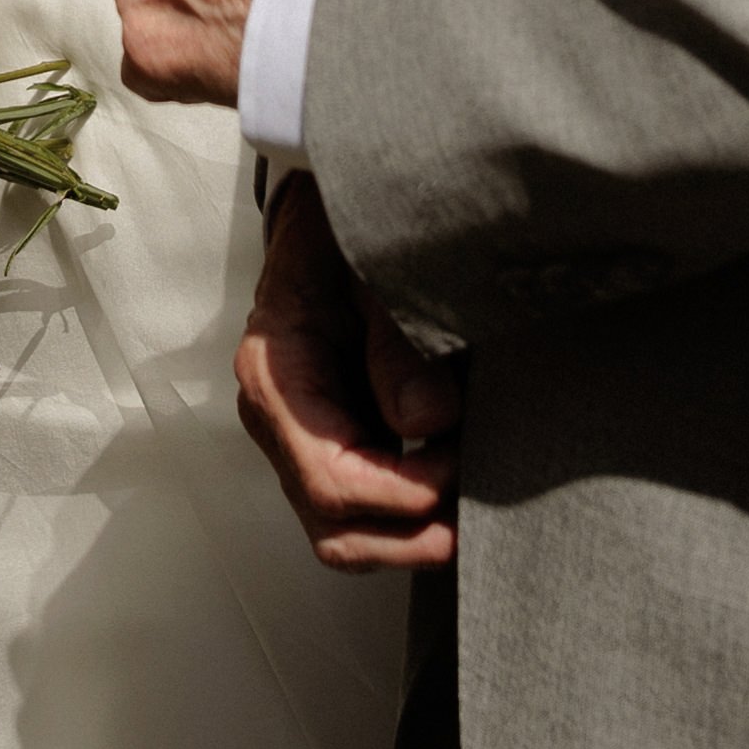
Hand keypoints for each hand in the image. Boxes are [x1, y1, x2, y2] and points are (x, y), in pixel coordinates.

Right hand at [236, 175, 462, 571]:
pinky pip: (367, 506)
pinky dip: (412, 515)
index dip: (400, 493)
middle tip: (474, 521)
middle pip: (332, 526)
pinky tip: (460, 491)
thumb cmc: (344, 229)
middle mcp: (280, 420)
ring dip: (410, 538)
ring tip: (472, 518)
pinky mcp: (339, 437)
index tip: (460, 470)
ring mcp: (305, 436)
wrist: (330, 210)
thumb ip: (398, 342)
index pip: (329, 477)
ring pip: (346, 532)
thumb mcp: (372, 265)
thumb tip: (427, 422)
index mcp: (274, 373)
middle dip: (407, 538)